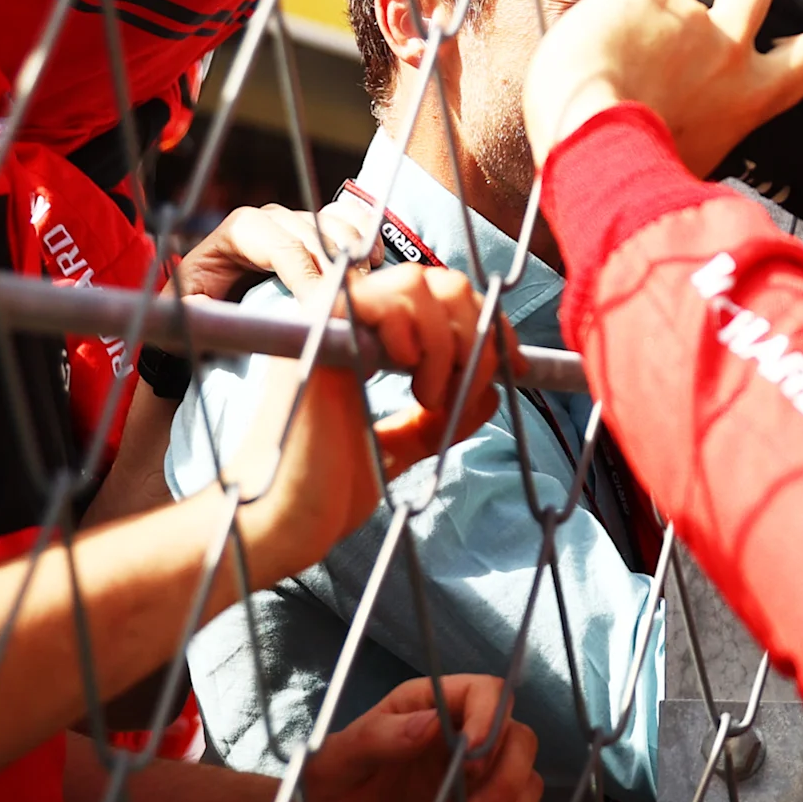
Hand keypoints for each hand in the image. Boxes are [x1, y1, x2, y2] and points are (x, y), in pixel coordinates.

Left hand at [177, 201, 354, 301]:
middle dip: (336, 271)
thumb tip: (202, 310)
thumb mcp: (189, 308)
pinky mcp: (317, 225)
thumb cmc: (202, 305)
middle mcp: (271, 217)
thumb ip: (195, 309)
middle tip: (350, 305)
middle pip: (316, 236)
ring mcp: (297, 218)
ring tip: (362, 288)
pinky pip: (349, 218)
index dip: (307, 277)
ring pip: (337, 224)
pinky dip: (365, 235)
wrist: (214, 301)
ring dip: (356, 254)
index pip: (283, 248)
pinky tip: (372, 261)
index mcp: (240, 230)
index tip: (324, 308)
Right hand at [227, 265, 508, 581]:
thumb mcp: (402, 446)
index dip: (489, 323)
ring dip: (445, 339)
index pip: (442, 295)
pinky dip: (409, 331)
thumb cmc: (332, 490)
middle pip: (436, 279)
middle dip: (474, 330)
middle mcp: (348, 322)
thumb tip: (490, 393)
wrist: (287, 522)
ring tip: (429, 395)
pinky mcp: (315, 333)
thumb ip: (440, 418)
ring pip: (414, 282)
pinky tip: (406, 378)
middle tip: (466, 385)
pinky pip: (377, 299)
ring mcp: (329, 323)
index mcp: (367, 341)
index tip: (515, 367)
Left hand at [293, 673, 547, 801]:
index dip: (493, 720)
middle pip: (520, 742)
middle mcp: (464, 741)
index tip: (472, 762)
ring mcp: (478, 786)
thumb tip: (430, 724)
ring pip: (528, 786)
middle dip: (506, 784)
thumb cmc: (323, 799)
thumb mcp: (336, 764)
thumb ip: (379, 738)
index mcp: (431, 709)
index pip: (488, 693)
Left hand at [522, 0, 802, 173]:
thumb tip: (695, 119)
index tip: (777, 46)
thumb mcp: (700, 157)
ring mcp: (684, 17)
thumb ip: (710, 123)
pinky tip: (596, 45)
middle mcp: (726, 50)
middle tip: (716, 1)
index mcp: (749, 95)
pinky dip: (614, 14)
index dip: (797, 44)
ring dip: (659, 4)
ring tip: (629, 36)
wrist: (591, 142)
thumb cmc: (636, 166)